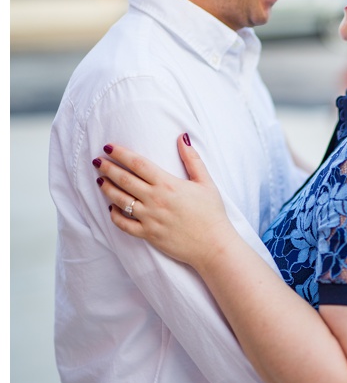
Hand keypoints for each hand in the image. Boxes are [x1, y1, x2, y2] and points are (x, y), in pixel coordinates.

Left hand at [94, 135, 234, 270]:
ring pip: (119, 200)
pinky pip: (123, 224)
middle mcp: (155, 200)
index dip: (121, 154)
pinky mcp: (147, 234)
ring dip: (107, 189)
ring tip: (100, 180)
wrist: (213, 244)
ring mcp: (149, 218)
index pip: (138, 164)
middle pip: (124, 180)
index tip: (108, 147)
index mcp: (168, 184)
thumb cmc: (211, 213)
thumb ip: (192, 159)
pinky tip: (112, 208)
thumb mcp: (206, 182)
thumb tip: (182, 138)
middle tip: (98, 161)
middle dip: (108, 168)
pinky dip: (114, 215)